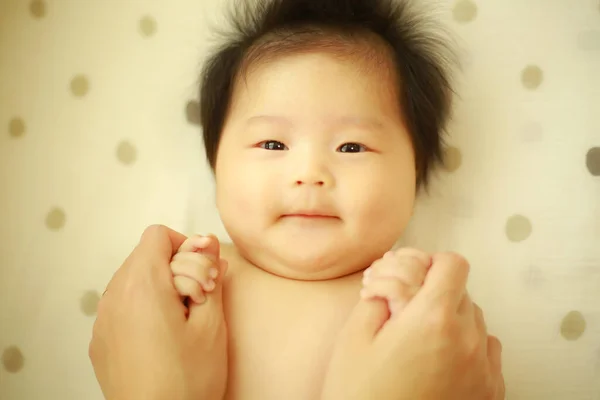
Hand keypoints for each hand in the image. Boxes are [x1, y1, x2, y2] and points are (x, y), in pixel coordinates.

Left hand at [89, 225, 227, 399]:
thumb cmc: (187, 381)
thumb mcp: (212, 325)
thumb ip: (210, 277)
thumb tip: (209, 247)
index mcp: (143, 286)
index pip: (157, 236)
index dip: (185, 246)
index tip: (201, 269)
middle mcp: (115, 297)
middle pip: (144, 256)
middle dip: (174, 267)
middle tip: (198, 297)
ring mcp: (103, 320)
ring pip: (131, 279)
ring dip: (158, 286)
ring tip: (180, 319)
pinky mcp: (99, 339)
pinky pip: (120, 305)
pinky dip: (141, 307)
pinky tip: (161, 336)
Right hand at [322, 252, 503, 399]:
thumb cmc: (361, 396)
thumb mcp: (354, 337)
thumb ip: (379, 295)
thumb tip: (395, 280)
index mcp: (432, 319)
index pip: (452, 264)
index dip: (430, 264)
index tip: (413, 277)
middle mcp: (468, 340)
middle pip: (462, 292)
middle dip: (434, 294)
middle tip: (405, 312)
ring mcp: (484, 369)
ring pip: (476, 320)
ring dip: (452, 320)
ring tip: (420, 341)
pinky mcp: (490, 393)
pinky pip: (486, 351)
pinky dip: (467, 347)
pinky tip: (439, 362)